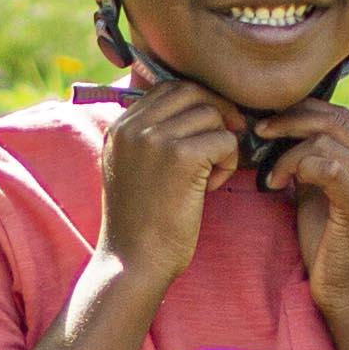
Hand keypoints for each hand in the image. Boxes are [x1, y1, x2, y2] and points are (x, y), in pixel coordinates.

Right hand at [96, 73, 246, 282]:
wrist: (133, 262)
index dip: (198, 102)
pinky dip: (228, 162)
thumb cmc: (140, 223)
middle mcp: (134, 127)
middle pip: (192, 91)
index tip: (212, 126)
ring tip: (210, 176)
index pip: (168, 88)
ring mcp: (155, 139)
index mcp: (120, 127)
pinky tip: (211, 186)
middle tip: (228, 140)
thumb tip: (196, 109)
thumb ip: (149, 137)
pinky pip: (224, 140)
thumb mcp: (131, 169)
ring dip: (222, 144)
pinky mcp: (181, 157)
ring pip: (212, 115)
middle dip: (218, 111)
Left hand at [254, 101, 348, 315]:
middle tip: (259, 133)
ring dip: (287, 155)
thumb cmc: (331, 246)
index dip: (301, 110)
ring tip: (272, 179)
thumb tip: (283, 131)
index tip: (268, 123)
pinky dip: (298, 168)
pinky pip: (327, 167)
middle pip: (333, 120)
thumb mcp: (320, 193)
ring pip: (325, 142)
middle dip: (290, 121)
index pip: (340, 115)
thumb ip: (312, 162)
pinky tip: (280, 185)